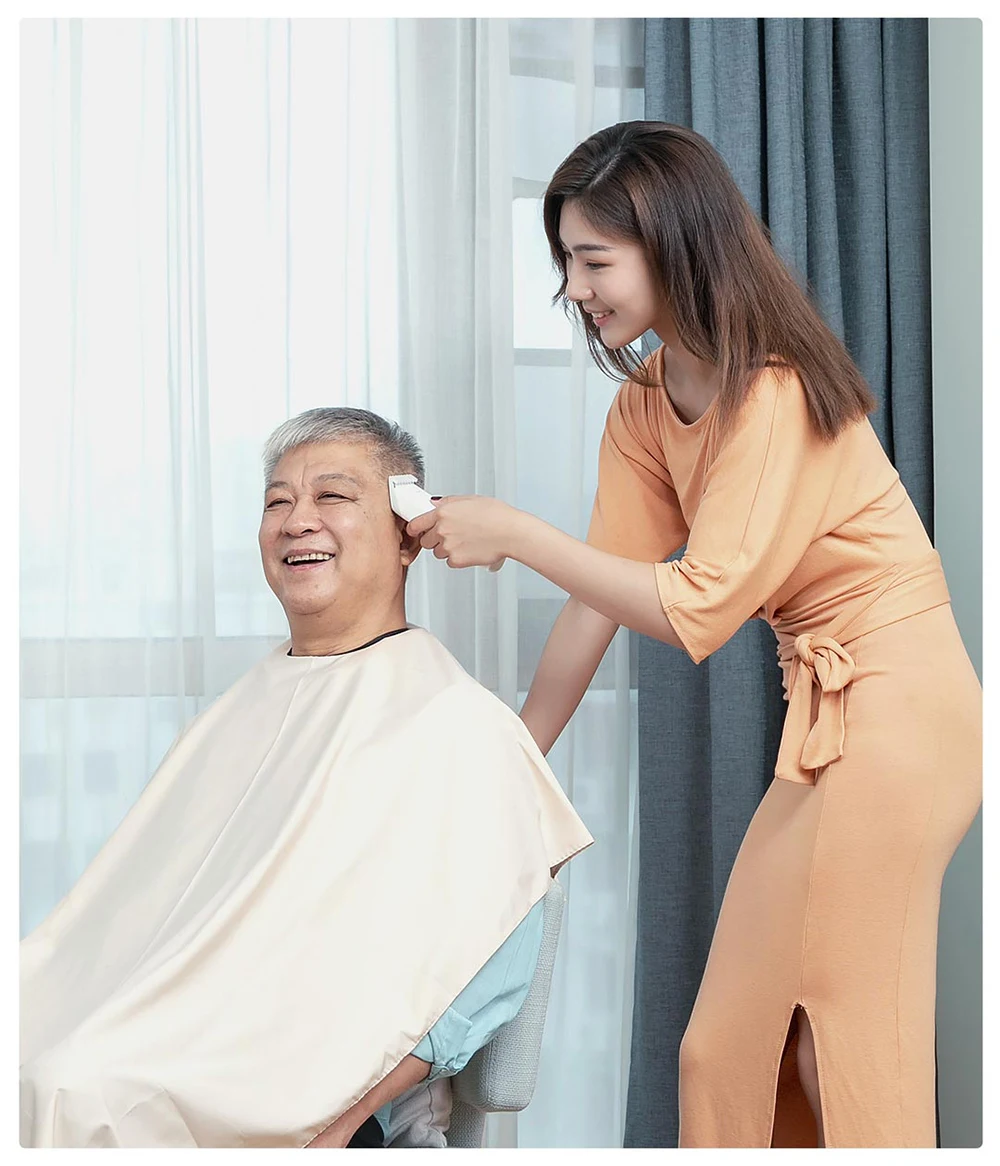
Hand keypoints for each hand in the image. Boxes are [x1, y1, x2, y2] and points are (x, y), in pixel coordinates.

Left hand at [406, 495, 521, 569]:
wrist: (511, 533)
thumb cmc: (497, 515)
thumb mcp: (470, 499)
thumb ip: (448, 502)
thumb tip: (435, 504)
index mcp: (443, 512)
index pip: (416, 524)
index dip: (415, 529)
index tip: (416, 531)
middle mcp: (442, 530)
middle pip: (426, 540)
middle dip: (435, 539)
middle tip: (450, 536)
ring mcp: (448, 546)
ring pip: (438, 552)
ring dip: (446, 549)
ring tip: (465, 542)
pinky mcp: (456, 560)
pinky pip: (450, 561)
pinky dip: (458, 558)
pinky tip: (470, 549)